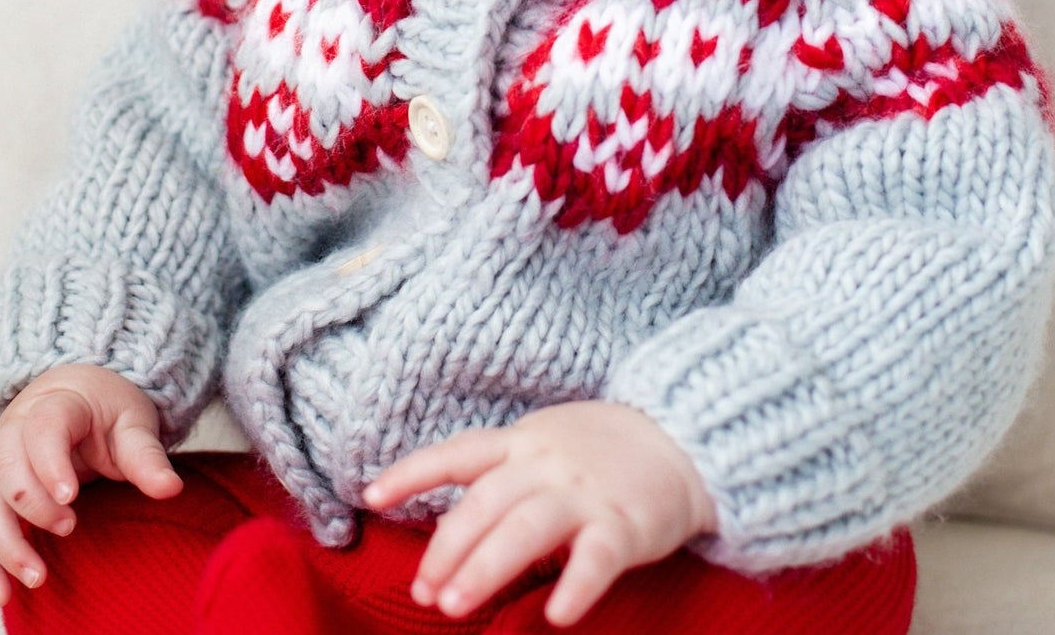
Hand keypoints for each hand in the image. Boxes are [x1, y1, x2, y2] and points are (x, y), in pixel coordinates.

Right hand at [0, 363, 182, 606]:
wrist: (76, 396)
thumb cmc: (107, 410)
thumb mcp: (132, 422)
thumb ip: (147, 455)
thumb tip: (171, 489)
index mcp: (54, 404)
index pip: (42, 429)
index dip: (50, 464)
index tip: (70, 498)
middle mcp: (14, 431)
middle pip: (6, 466)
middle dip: (32, 504)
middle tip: (68, 527)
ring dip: (5, 544)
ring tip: (36, 577)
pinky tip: (4, 593)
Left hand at [362, 401, 718, 626]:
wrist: (683, 439)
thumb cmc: (604, 451)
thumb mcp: (546, 444)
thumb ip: (503, 476)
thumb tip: (449, 524)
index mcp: (523, 441)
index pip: (458, 453)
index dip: (413, 472)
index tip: (372, 495)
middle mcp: (546, 461)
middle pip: (484, 503)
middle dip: (446, 548)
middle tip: (422, 592)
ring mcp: (585, 491)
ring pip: (526, 527)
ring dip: (485, 567)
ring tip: (454, 606)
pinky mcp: (625, 522)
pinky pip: (596, 556)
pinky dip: (575, 585)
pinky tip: (556, 615)